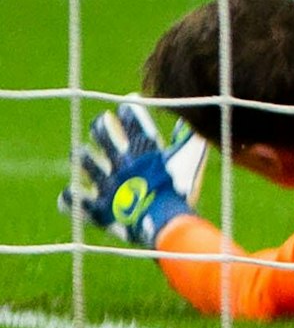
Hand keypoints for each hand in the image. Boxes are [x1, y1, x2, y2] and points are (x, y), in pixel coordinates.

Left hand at [59, 102, 205, 247]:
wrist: (164, 223)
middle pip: (104, 135)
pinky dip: (70, 197)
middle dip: (102, 125)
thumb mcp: (190, 159)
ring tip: (80, 150)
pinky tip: (68, 192)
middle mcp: (121, 163)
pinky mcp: (98, 208)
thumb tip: (188, 120)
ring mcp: (107, 185)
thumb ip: (188, 138)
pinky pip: (77, 200)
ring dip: (82, 155)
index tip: (127, 104)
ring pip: (86, 163)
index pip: (132, 120)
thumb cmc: (181, 190)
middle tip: (101, 120)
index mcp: (143, 150)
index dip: (129, 109)